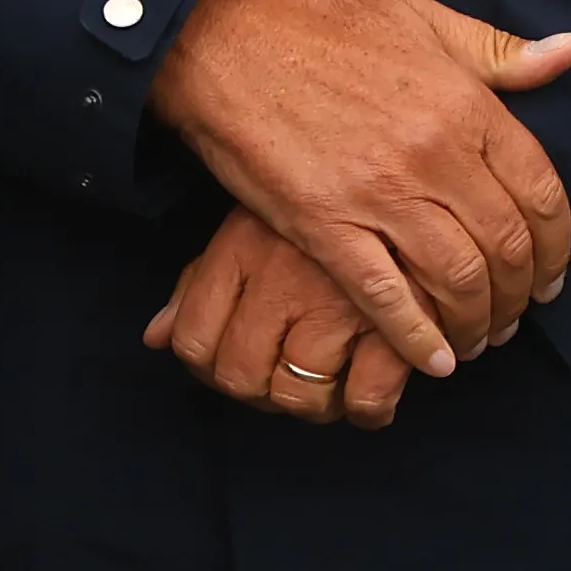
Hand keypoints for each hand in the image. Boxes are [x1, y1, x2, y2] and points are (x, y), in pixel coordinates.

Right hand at [147, 0, 570, 382]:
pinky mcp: (327, 227)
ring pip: (457, 278)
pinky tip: (435, 362)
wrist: (233, 49)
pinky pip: (387, 297)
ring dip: (479, 322)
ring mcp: (380, 195)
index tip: (552, 274)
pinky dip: (417, 339)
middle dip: (520, 294)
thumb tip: (569, 53)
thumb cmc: (332, 33)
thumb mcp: (426, 20)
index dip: (557, 245)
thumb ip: (501, 51)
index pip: (541, 190)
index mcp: (466, 105)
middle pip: (505, 244)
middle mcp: (434, 154)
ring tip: (481, 339)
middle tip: (517, 317)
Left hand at [147, 206, 400, 427]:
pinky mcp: (395, 321)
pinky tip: (374, 397)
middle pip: (241, 378)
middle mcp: (281, 280)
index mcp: (241, 248)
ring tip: (332, 387)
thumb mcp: (254, 216)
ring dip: (312, 404)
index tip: (237, 367)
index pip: (194, 341)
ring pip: (299, 396)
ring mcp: (338, 305)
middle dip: (260, 392)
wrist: (414, 160)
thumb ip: (200, 280)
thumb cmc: (331, 191)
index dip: (209, 369)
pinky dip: (369, 409)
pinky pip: (366, 398)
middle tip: (287, 380)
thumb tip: (156, 337)